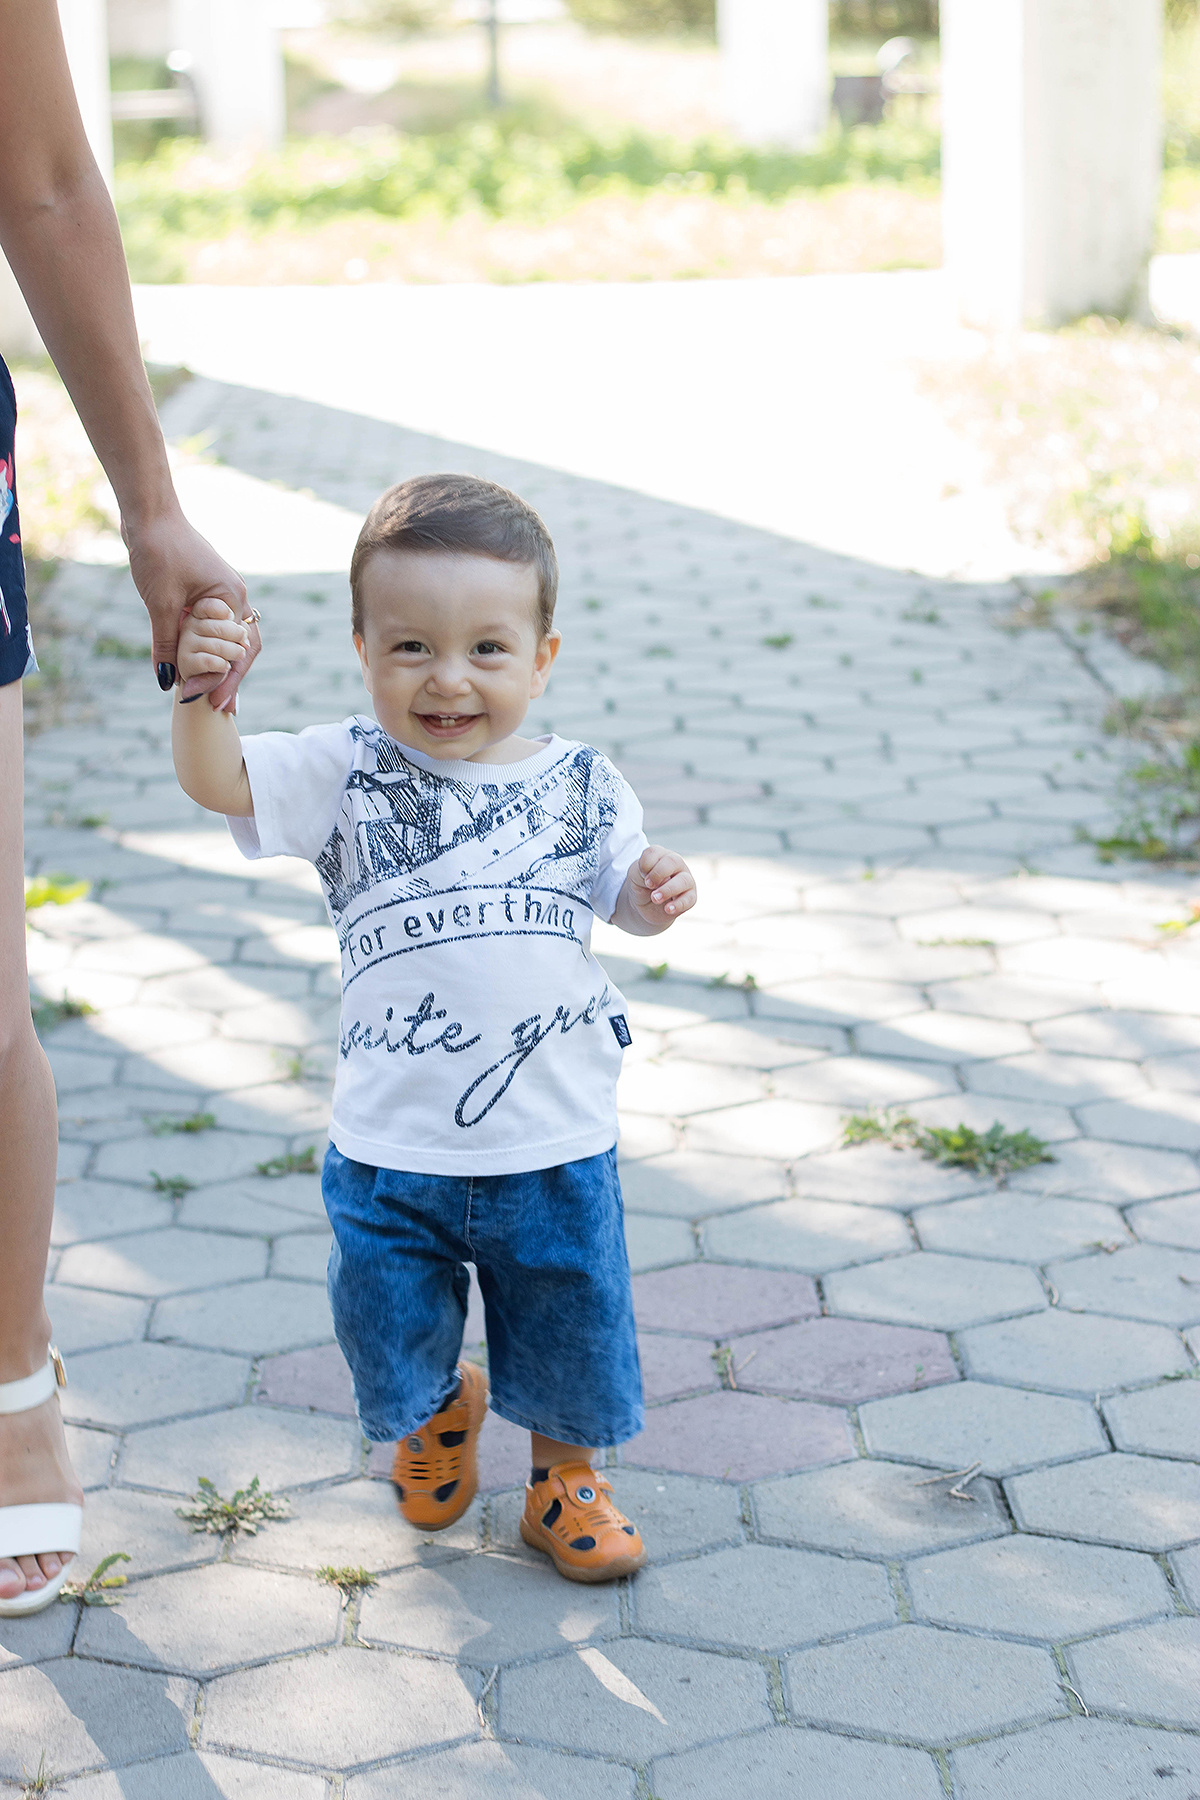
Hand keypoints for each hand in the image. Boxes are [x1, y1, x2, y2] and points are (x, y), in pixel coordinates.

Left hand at [124, 507, 258, 708]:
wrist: (148, 514)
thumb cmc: (158, 550)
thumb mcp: (160, 603)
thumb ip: (167, 644)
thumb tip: (168, 681)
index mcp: (232, 597)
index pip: (240, 650)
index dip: (229, 679)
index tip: (214, 703)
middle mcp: (234, 597)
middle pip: (242, 648)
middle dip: (232, 679)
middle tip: (221, 708)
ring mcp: (221, 595)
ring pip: (229, 639)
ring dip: (221, 665)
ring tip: (211, 694)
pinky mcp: (204, 593)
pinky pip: (213, 629)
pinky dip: (208, 649)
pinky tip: (197, 667)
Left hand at [627, 846, 696, 927]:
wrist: (643, 904)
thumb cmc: (641, 883)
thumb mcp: (635, 874)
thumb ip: (644, 869)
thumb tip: (665, 880)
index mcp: (661, 855)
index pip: (654, 853)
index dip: (646, 865)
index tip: (641, 875)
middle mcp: (676, 864)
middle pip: (674, 861)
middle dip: (658, 874)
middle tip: (648, 885)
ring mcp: (685, 880)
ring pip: (684, 880)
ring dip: (668, 890)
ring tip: (654, 899)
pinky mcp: (690, 897)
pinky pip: (689, 899)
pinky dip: (678, 905)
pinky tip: (667, 909)